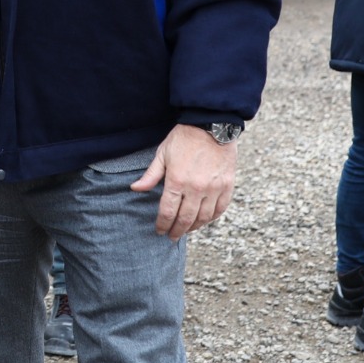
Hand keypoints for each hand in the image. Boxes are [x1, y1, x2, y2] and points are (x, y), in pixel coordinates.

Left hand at [130, 124, 236, 239]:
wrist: (212, 126)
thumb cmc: (184, 138)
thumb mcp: (162, 154)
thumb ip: (150, 175)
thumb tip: (135, 189)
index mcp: (177, 181)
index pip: (167, 211)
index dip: (162, 224)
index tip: (159, 231)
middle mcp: (196, 189)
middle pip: (185, 219)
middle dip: (176, 230)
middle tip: (171, 236)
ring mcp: (214, 189)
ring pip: (203, 217)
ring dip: (194, 227)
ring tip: (186, 230)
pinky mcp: (227, 186)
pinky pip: (220, 209)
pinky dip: (211, 218)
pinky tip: (204, 220)